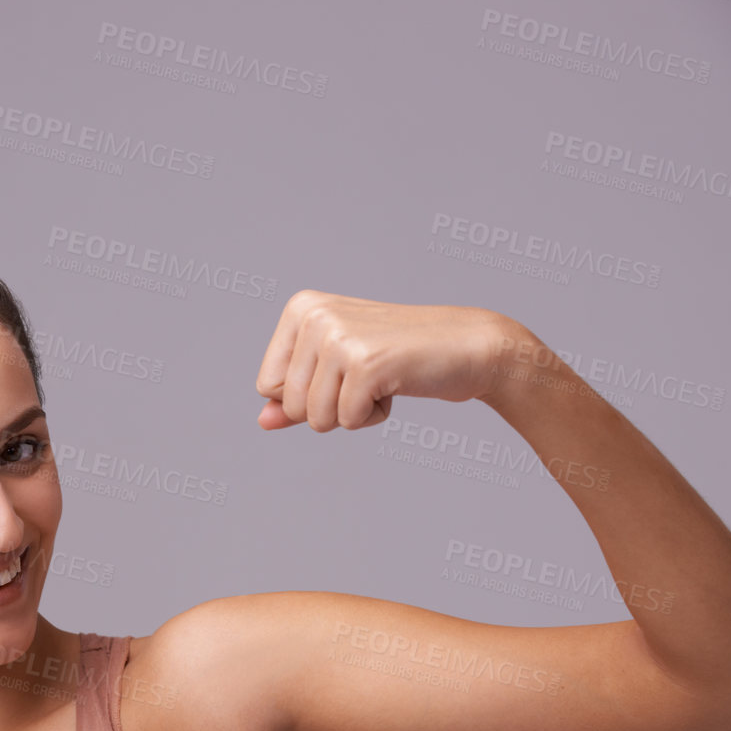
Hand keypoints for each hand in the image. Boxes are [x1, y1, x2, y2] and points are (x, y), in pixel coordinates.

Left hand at [255, 290, 510, 431]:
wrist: (468, 346)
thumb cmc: (400, 358)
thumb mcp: (338, 373)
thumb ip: (295, 397)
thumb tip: (262, 422)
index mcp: (301, 308)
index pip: (267, 385)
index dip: (305, 395)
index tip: (344, 369)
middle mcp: (315, 315)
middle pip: (289, 405)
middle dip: (329, 408)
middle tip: (368, 376)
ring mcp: (339, 337)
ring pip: (314, 419)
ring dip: (351, 414)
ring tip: (381, 379)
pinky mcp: (365, 363)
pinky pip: (347, 421)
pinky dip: (373, 417)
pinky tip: (395, 386)